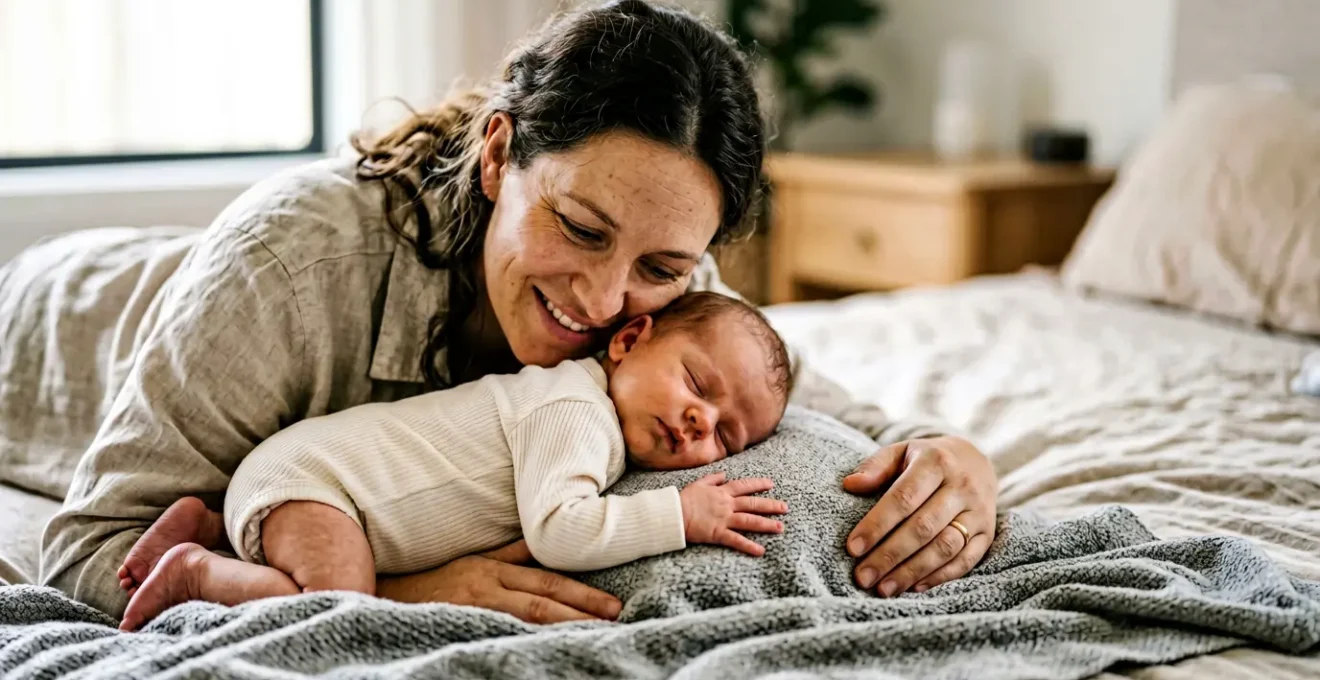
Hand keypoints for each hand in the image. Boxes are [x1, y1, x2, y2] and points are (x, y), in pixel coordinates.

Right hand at [375, 540, 621, 623]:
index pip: (547, 582)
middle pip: (543, 601)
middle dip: (581, 610)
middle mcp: (486, 588)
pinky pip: (500, 635)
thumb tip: (544, 542)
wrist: (385, 597)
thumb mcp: (474, 560)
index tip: (612, 605)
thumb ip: (510, 554)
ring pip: (526, 620)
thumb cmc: (435, 581)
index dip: (582, 593)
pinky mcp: (461, 626)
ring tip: (592, 636)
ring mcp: (474, 610)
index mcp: (493, 569)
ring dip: (561, 626)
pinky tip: (548, 650)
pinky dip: (526, 641)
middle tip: (615, 619)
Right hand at [679, 472, 787, 555]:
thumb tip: (724, 474)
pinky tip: (761, 551)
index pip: (744, 486)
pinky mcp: (718, 533)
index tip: (770, 484)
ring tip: (780, 528)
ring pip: (749, 521)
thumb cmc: (683, 499)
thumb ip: (713, 478)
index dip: (758, 484)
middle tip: (785, 508)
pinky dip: (749, 546)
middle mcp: (726, 504)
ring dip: (766, 524)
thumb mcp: (698, 483)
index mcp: (722, 492)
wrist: (673, 513)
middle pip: (753, 504)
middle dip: (771, 505)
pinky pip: (736, 540)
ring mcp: (724, 519)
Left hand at [843, 436, 996, 596]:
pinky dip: (939, 577)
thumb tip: (850, 484)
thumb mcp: (902, 451)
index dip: (877, 525)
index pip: (904, 498)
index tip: (853, 548)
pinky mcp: (987, 534)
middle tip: (863, 577)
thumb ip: (876, 466)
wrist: (975, 462)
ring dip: (912, 571)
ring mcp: (978, 512)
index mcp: (937, 462)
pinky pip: (966, 560)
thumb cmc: (927, 460)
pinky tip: (913, 587)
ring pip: (945, 547)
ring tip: (884, 589)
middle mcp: (962, 487)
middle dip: (890, 555)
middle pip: (924, 527)